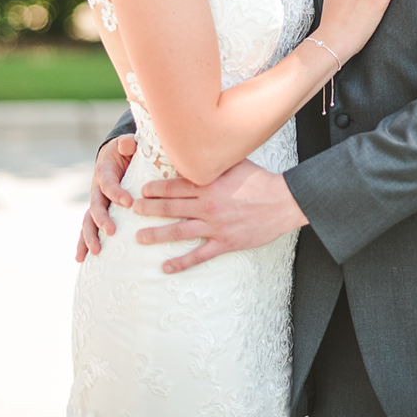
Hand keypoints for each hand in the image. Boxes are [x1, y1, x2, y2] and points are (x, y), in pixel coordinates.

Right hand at [75, 135, 136, 261]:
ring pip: (88, 222)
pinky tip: (82, 259)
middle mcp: (97, 190)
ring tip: (96, 253)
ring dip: (89, 238)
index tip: (129, 203)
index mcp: (105, 173)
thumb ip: (128, 143)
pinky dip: (83, 244)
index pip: (109, 184)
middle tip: (112, 231)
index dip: (117, 193)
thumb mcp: (127, 144)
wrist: (114, 157)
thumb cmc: (126, 152)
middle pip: (95, 206)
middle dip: (102, 220)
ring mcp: (95, 203)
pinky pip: (88, 229)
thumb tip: (128, 143)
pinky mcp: (97, 214)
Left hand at [133, 159, 307, 273]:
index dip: (156, 188)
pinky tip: (165, 267)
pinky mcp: (224, 243)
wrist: (283, 202)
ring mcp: (215, 226)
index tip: (142, 190)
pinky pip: (198, 255)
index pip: (175, 186)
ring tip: (139, 237)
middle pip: (171, 207)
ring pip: (179, 231)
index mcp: (209, 185)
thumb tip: (203, 149)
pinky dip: (180, 263)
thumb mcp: (237, 163)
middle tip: (134, 210)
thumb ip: (217, 160)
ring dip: (156, 235)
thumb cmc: (261, 180)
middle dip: (149, 208)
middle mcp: (207, 205)